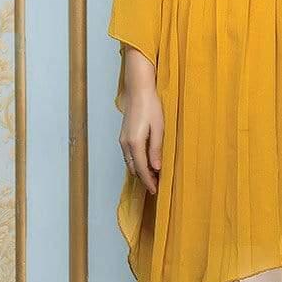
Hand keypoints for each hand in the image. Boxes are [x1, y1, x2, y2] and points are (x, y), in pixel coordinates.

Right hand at [119, 47, 162, 193]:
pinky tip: (145, 163)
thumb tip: (156, 168)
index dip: (148, 181)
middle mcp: (125, 144)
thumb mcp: (158, 128)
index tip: (155, 191)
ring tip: (153, 177)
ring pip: (129, 162)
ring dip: (140, 171)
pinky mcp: (123, 136)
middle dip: (144, 178)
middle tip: (156, 186)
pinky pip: (128, 155)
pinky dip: (136, 163)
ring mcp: (122, 140)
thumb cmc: (151, 106)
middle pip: (133, 168)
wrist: (138, 90)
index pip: (141, 169)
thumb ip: (156, 149)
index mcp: (134, 143)